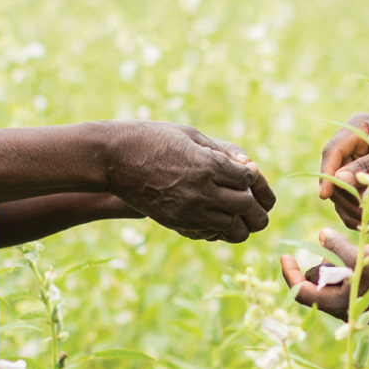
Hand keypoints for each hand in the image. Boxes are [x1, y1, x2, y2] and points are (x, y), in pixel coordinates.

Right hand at [102, 121, 274, 242]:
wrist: (112, 160)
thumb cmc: (150, 138)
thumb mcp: (188, 135)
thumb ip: (219, 150)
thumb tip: (246, 164)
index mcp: (207, 163)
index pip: (248, 178)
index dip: (253, 177)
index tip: (247, 174)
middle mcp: (202, 189)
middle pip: (246, 206)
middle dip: (256, 205)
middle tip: (256, 202)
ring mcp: (189, 209)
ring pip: (233, 227)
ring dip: (241, 222)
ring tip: (241, 216)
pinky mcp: (176, 222)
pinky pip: (210, 233)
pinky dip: (221, 229)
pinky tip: (219, 219)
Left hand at [279, 229, 368, 322]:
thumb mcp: (363, 258)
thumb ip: (338, 248)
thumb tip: (320, 236)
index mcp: (338, 305)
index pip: (302, 292)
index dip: (290, 273)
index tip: (285, 255)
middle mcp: (346, 311)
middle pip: (321, 286)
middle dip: (322, 265)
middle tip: (328, 247)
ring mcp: (361, 308)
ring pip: (340, 284)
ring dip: (342, 265)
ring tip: (358, 250)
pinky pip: (356, 285)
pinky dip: (357, 270)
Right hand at [315, 117, 368, 228]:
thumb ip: (367, 168)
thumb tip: (338, 179)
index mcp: (359, 128)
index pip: (333, 151)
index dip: (327, 173)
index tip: (325, 195)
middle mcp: (354, 146)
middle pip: (333, 173)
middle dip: (342, 196)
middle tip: (360, 213)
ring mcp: (358, 165)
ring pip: (338, 190)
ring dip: (348, 207)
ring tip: (365, 220)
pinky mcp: (364, 182)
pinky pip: (348, 199)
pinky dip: (352, 213)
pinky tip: (364, 223)